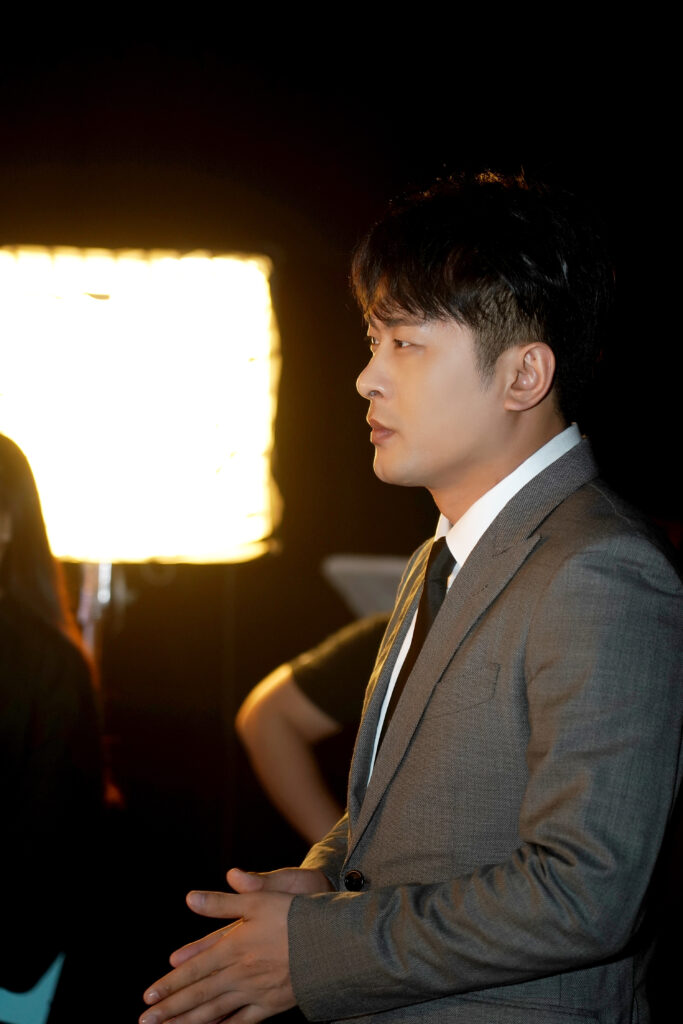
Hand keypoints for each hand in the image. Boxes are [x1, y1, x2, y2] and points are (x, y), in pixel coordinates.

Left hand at [140, 867, 331, 1023]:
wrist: (332, 941)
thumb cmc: (294, 914)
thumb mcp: (257, 899)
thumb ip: (221, 903)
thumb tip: (189, 898)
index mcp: (233, 947)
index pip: (194, 969)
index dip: (170, 983)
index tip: (147, 997)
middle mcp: (240, 974)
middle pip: (198, 995)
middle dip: (169, 1010)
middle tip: (144, 1022)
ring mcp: (255, 993)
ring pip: (214, 1013)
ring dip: (187, 1023)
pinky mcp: (272, 1005)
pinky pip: (241, 1023)